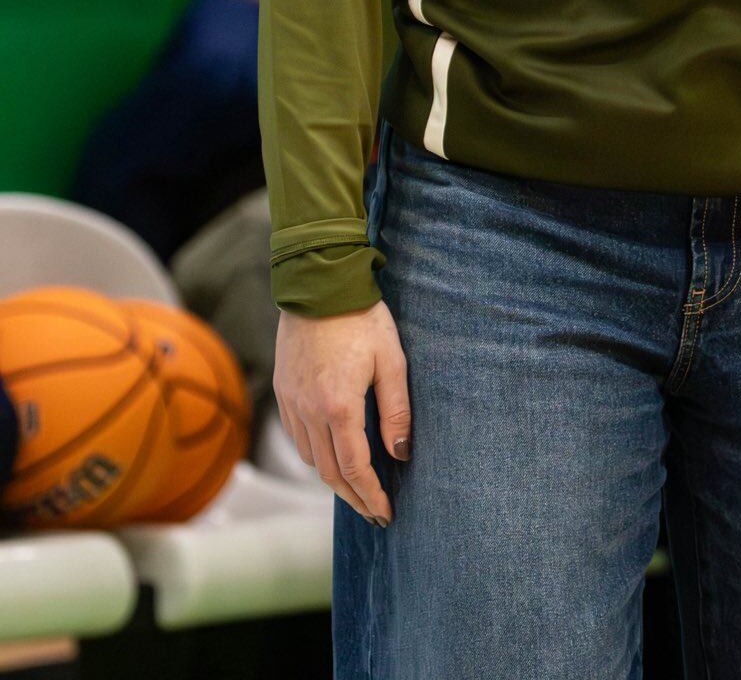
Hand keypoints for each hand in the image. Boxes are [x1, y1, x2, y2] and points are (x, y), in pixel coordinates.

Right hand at [274, 297, 411, 522]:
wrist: (319, 285)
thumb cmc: (362, 319)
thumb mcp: (392, 361)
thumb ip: (397, 411)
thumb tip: (400, 454)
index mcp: (339, 406)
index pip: (355, 468)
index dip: (371, 496)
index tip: (385, 513)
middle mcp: (309, 411)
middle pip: (329, 473)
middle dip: (353, 497)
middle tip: (373, 511)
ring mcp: (291, 402)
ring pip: (310, 457)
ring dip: (333, 477)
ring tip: (357, 484)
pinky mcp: (282, 390)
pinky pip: (297, 436)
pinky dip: (314, 453)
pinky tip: (331, 451)